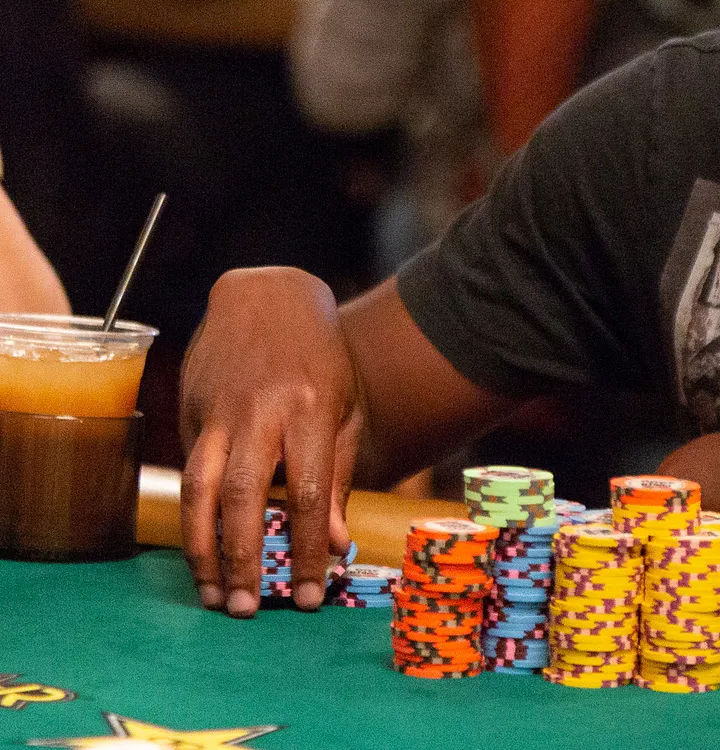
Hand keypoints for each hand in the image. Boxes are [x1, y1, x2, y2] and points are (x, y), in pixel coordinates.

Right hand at [179, 267, 362, 617]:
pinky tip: (202, 550)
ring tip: (213, 593)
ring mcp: (218, 410)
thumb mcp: (344, 409)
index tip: (310, 592)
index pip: (307, 493)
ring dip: (203, 548)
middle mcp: (261, 412)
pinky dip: (193, 516)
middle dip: (244, 557)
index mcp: (311, 410)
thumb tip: (337, 543)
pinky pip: (189, 470)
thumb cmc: (318, 358)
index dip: (308, 548)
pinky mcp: (189, 409)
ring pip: (199, 488)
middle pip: (243, 495)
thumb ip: (336, 476)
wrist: (265, 296)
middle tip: (246, 608)